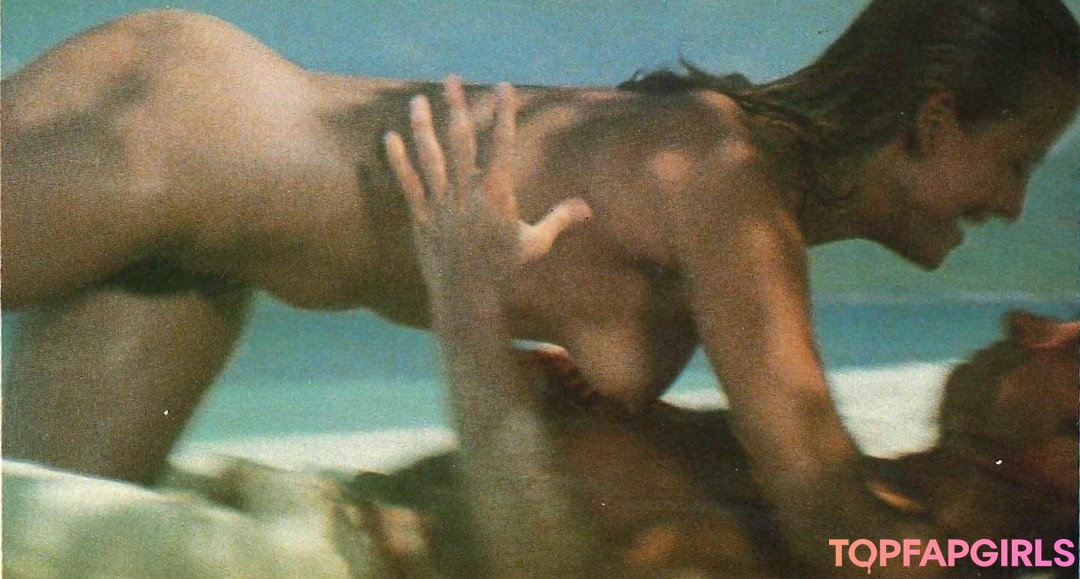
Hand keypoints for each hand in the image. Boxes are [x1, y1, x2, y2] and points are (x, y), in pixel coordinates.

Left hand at [384, 76, 591, 294]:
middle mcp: (466, 193)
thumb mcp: (535, 244)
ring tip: (418, 99)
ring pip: (430, 155)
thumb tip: (587, 207)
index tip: (503, 86)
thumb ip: (559, 219)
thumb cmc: (503, 271)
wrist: (467, 297)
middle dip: (456, 106)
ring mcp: (441, 203)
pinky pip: (407, 182)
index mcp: (497, 194)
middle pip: (460, 140)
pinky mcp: (421, 216)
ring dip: (423, 124)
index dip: (503, 112)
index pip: (502, 144)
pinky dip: (397, 160)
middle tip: (452, 78)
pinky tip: (390, 137)